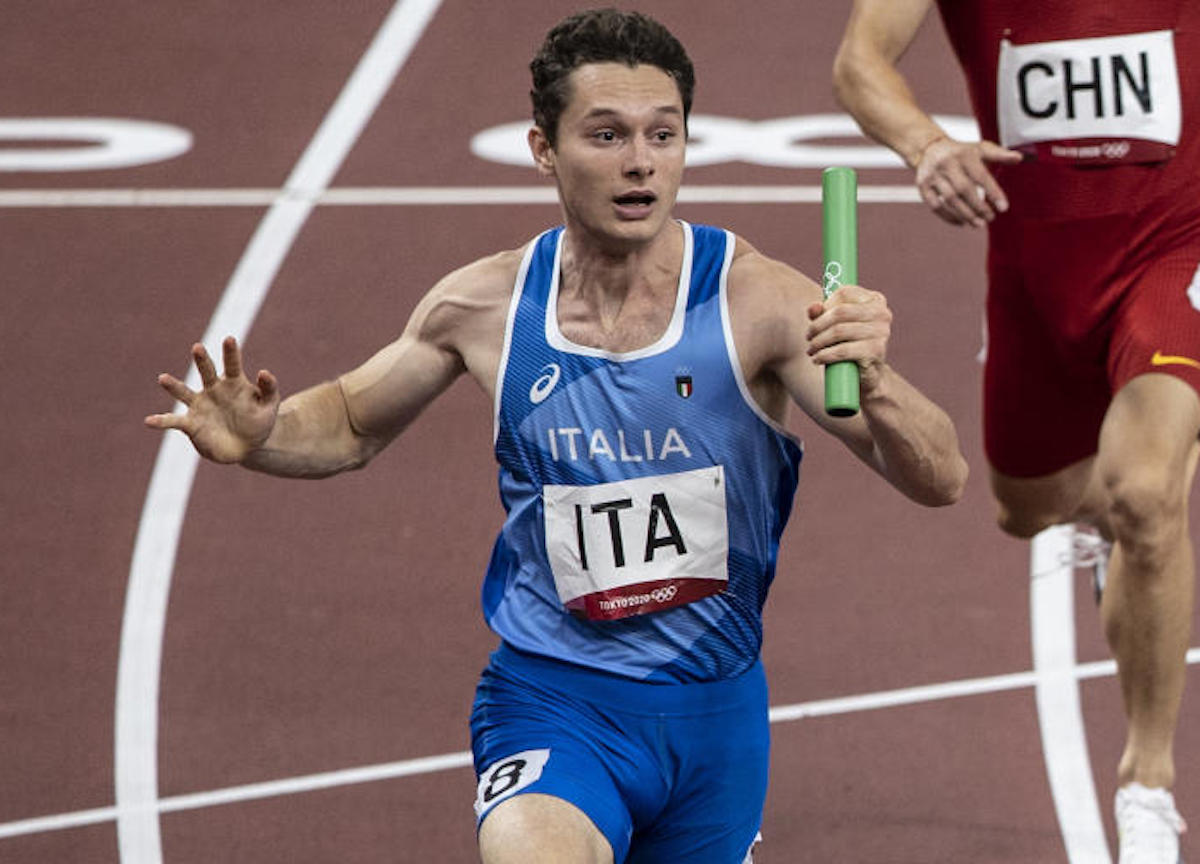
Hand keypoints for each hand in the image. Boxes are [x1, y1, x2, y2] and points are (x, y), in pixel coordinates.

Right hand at [144, 336, 279, 462]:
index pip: (232, 364)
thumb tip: (264, 372)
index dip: (231, 352)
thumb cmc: (259, 421)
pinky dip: (161, 421)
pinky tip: (149, 420)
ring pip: (184, 392)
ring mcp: (200, 405)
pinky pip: (174, 421)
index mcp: (234, 383)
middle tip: (198, 347)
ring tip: (163, 378)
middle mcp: (213, 390)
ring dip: (173, 386)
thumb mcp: (269, 406)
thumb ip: (269, 389)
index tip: (229, 339)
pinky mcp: (191, 424)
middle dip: (202, 360)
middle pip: (206, 371)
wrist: (248, 446)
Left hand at [806, 285, 891, 392]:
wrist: (869, 376)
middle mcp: (882, 313)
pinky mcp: (875, 351)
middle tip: (808, 337)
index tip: (815, 319)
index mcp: (875, 300)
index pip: (844, 293)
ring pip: (838, 331)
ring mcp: (881, 332)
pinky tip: (817, 359)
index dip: (825, 305)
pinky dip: (825, 355)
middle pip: (840, 312)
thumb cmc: (849, 345)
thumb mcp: (835, 326)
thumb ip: (823, 313)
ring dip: (818, 342)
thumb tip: (813, 308)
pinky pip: (842, 350)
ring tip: (811, 350)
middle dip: (817, 325)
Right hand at [914, 136, 1021, 226]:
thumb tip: (1020, 158)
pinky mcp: (923, 187)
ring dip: (965, 214)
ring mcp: (933, 176)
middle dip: (978, 206)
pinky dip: (949, 217)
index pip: (980, 176)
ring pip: (950, 199)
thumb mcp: (980, 149)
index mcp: (964, 154)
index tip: (1003, 208)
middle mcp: (947, 164)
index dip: (993, 192)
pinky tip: (961, 222)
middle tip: (990, 218)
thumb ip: (1000, 154)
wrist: (929, 149)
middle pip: (964, 189)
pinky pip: (935, 206)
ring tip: (978, 224)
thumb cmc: (960, 152)